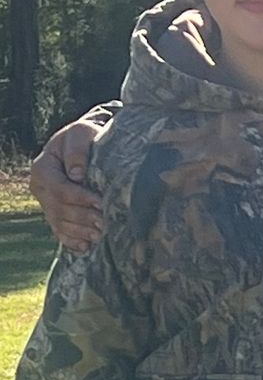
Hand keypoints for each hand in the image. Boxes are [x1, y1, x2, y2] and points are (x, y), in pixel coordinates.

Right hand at [29, 120, 104, 251]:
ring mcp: (47, 202)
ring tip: (100, 235)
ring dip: (80, 231)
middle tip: (104, 222)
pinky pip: (60, 231)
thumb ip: (78, 149)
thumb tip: (77, 174)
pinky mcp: (55, 212)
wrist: (83, 143)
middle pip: (60, 209)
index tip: (100, 201)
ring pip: (60, 222)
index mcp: (43, 168)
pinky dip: (73, 240)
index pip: (59, 189)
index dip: (80, 197)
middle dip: (83, 217)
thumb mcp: (81, 133)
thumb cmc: (85, 136)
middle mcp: (41, 187)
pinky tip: (87, 247)